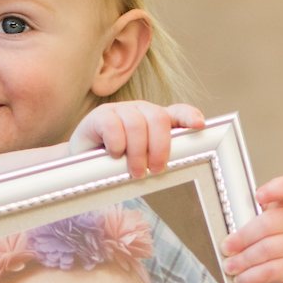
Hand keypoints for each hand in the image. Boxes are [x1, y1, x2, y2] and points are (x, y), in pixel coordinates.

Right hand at [71, 101, 206, 178]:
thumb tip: (178, 168)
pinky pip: (113, 125)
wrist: (83, 163)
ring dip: (138, 152)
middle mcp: (141, 111)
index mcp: (156, 120)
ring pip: (137, 123)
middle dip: (160, 147)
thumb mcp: (143, 162)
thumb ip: (158, 159)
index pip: (177, 112)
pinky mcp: (100, 115)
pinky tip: (115, 155)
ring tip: (136, 172)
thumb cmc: (118, 164)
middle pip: (158, 119)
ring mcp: (120, 110)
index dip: (189, 116)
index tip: (199, 126)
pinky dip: (117, 144)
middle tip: (156, 170)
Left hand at [223, 175, 282, 282]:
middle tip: (226, 248)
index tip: (258, 196)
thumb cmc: (275, 244)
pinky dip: (253, 276)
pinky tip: (243, 278)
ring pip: (268, 249)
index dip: (276, 189)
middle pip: (269, 223)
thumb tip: (224, 225)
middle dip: (242, 237)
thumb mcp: (266, 226)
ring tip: (229, 266)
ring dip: (243, 260)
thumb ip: (250, 218)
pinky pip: (272, 271)